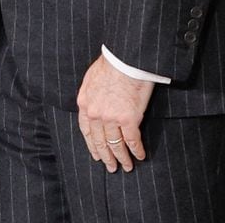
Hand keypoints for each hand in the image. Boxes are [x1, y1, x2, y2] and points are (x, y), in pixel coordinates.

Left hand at [77, 55, 153, 171]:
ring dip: (122, 158)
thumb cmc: (112, 62)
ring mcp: (111, 118)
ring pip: (115, 144)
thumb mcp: (92, 77)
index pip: (86, 130)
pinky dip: (136, 150)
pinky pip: (132, 140)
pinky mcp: (128, 119)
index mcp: (85, 103)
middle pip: (100, 141)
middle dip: (106, 156)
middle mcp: (95, 113)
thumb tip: (95, 102)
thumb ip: (91, 93)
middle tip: (111, 167)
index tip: (97, 154)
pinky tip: (140, 155)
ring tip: (126, 166)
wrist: (125, 57)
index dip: (92, 145)